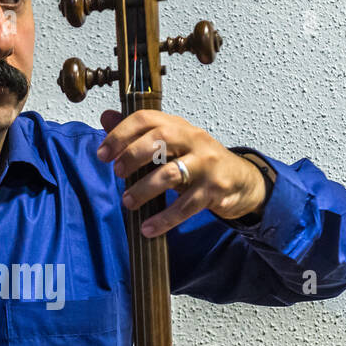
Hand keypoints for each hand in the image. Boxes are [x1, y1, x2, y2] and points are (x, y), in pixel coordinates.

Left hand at [96, 109, 266, 236]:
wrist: (243, 181)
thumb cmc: (199, 161)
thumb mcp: (171, 144)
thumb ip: (139, 133)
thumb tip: (105, 117)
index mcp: (179, 126)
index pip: (146, 118)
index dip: (120, 134)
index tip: (102, 154)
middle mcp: (194, 140)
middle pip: (160, 138)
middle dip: (133, 155)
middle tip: (117, 173)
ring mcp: (206, 164)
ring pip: (171, 173)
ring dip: (144, 189)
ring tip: (128, 202)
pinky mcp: (215, 189)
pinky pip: (186, 206)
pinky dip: (164, 219)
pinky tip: (148, 228)